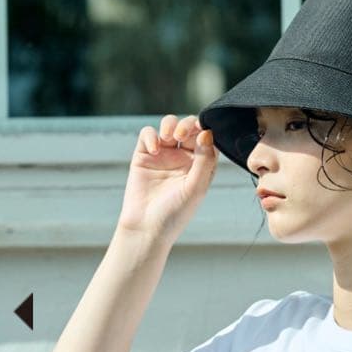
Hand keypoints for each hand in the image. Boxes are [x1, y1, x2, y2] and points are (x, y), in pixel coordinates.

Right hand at [118, 115, 217, 242]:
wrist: (146, 227)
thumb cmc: (175, 213)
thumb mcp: (196, 188)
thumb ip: (205, 160)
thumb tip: (207, 133)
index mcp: (201, 165)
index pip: (207, 138)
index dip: (206, 130)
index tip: (203, 132)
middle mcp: (183, 158)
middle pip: (189, 127)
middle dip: (187, 125)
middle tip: (181, 135)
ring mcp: (163, 155)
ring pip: (169, 125)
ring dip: (170, 124)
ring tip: (168, 137)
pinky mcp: (144, 155)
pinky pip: (148, 134)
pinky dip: (151, 136)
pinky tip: (154, 150)